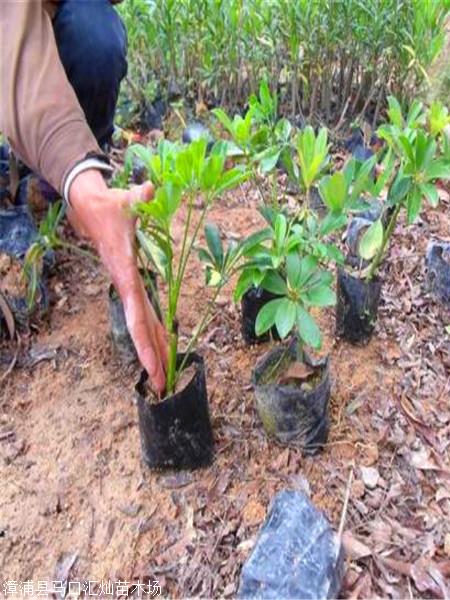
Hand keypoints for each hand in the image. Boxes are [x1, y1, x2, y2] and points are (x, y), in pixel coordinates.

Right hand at [67, 169, 167, 391]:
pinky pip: (145, 313)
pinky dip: (153, 333)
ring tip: (161, 379)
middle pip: (140, 326)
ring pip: (143, 324)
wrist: (91, 209)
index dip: (144, 336)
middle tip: (160, 385)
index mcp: (126, 272)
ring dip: (153, 350)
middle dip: (150, 356)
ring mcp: (129, 287)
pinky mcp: (133, 285)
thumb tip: (149, 188)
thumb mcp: (126, 199)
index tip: (150, 361)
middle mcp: (127, 285)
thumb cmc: (111, 206)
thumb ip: (140, 195)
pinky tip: (162, 350)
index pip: (136, 309)